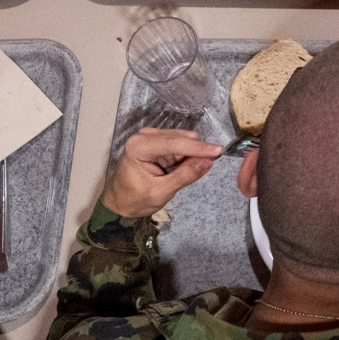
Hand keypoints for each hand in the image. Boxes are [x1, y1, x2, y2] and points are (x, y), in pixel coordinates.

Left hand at [101, 128, 220, 219]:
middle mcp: (144, 136)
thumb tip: (207, 161)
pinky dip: (185, 154)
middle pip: (181, 138)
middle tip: (207, 166)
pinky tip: (181, 167)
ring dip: (191, 154)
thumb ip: (184, 176)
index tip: (219, 151)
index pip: (176, 143)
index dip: (199, 148)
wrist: (119, 203)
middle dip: (196, 151)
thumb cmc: (135, 200)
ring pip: (183, 139)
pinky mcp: (157, 141)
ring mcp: (150, 137)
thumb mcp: (161, 192)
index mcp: (140, 147)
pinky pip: (179, 143)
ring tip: (186, 172)